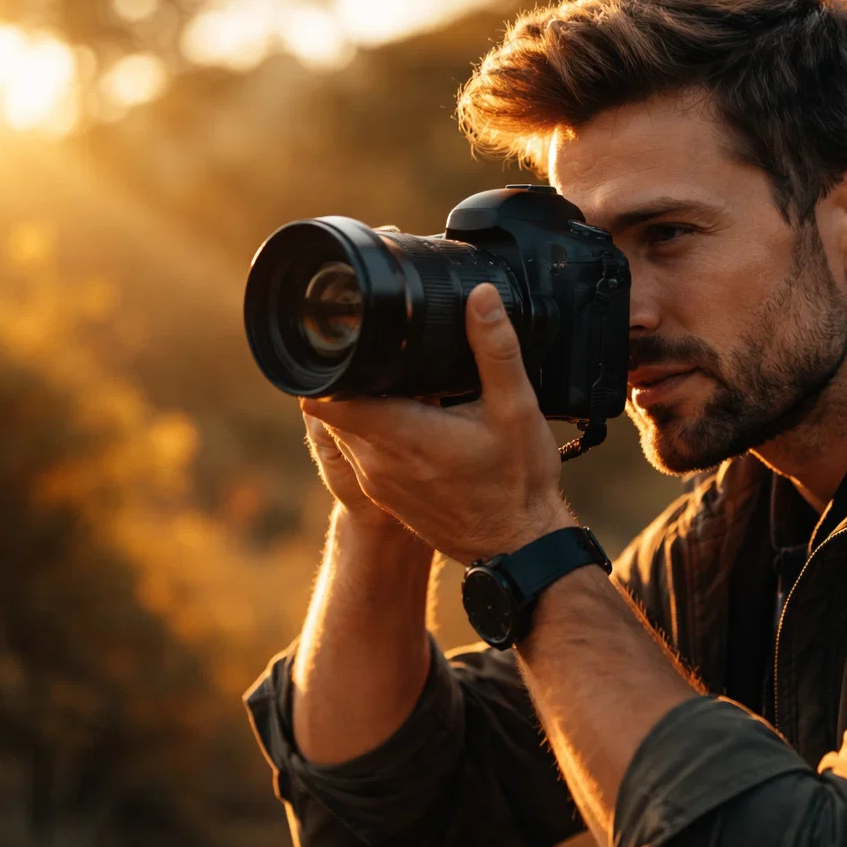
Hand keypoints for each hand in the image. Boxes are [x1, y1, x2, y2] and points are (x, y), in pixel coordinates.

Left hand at [299, 284, 575, 563]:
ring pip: (347, 429)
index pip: (327, 397)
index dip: (327, 362)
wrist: (519, 547)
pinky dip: (374, 430)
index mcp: (402, 435)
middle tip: (379, 349)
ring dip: (361, 403)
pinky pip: (361, 452)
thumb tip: (479, 298)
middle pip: (333, 406)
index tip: (343, 337)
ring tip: (396, 379)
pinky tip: (410, 417)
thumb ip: (495, 349)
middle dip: (348, 376)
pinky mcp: (385, 496)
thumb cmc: (518, 482)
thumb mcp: (517, 408)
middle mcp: (378, 463)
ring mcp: (378, 483)